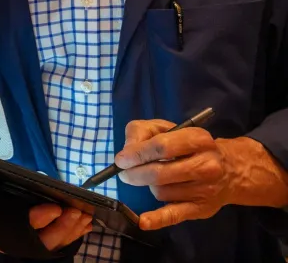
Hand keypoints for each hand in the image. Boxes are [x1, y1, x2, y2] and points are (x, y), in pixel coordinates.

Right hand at [0, 167, 93, 251]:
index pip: (19, 228)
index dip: (38, 220)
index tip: (54, 207)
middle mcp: (7, 236)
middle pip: (40, 241)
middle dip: (62, 228)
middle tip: (78, 212)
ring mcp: (18, 237)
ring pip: (49, 242)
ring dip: (69, 232)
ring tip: (85, 218)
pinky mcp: (25, 233)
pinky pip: (50, 238)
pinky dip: (68, 232)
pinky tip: (81, 224)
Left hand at [116, 120, 287, 228]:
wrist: (229, 170)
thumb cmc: (189, 146)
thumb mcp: (167, 128)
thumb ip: (143, 132)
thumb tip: (127, 153)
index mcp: (198, 139)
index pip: (162, 146)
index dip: (137, 153)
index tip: (121, 160)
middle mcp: (207, 165)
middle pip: (159, 172)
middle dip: (135, 173)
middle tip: (124, 173)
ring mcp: (206, 189)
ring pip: (161, 191)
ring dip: (149, 185)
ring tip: (155, 178)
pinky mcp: (202, 209)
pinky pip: (175, 215)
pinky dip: (157, 219)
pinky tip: (143, 221)